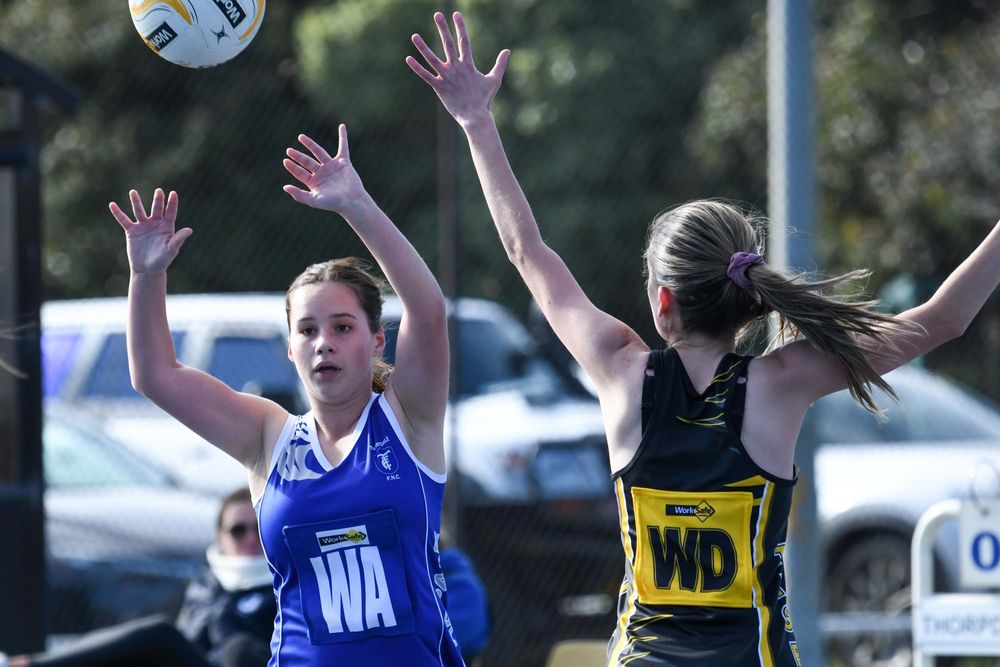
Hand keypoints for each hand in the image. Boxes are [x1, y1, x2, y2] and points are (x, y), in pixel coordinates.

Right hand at [109, 188, 191, 274]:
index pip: (170, 212)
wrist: (147, 269)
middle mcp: (155, 223)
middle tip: (159, 191)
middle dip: (158, 200)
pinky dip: (118, 213)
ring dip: (136, 201)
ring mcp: (143, 226)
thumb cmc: (163, 260)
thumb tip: (190, 230)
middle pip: (156, 208)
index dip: (172, 203)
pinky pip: (124, 220)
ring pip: (139, 211)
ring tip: (132, 192)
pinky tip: (112, 205)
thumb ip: (179, 238)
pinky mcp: (131, 231)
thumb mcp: (172, 249)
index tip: (173, 193)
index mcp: (167, 227)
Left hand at [283, 126, 368, 214]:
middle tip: (288, 150)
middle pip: (307, 162)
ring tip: (300, 137)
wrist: (352, 202)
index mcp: (314, 182)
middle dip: (298, 156)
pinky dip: (343, 137)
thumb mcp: (313, 200)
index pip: (300, 172)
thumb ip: (299, 195)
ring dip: (310, 144)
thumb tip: (285, 187)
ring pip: (319, 152)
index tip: (285, 160)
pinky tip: (342, 127)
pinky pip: (343, 147)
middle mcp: (322, 173)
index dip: (292, 167)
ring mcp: (332, 167)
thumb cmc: (333, 203)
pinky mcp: (343, 162)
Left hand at [407, 11, 509, 125]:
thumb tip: (508, 51)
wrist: (475, 116)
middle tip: (437, 15)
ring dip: (422, 47)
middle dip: (443, 28)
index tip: (456, 14)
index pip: (464, 41)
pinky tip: (408, 58)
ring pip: (432, 59)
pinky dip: (417, 68)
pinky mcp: (439, 87)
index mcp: (468, 65)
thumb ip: (500, 64)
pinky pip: (426, 76)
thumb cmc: (485, 100)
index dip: (460, 26)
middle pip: (448, 44)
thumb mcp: (494, 80)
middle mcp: (456, 68)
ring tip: (414, 36)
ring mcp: (446, 77)